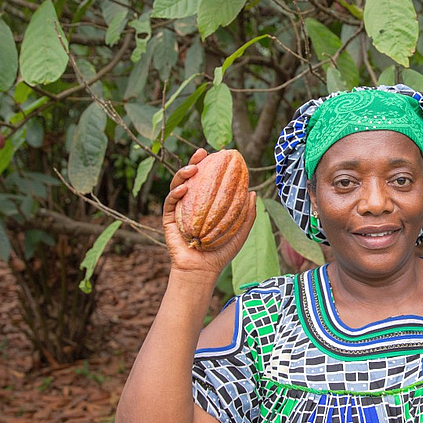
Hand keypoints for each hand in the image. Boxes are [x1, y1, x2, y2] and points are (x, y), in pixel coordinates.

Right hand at [162, 148, 256, 274]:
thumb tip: (253, 192)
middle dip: (195, 161)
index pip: (208, 180)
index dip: (212, 165)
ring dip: (182, 173)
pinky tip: (183, 188)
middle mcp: (192, 203)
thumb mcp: (240, 233)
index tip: (221, 153)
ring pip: (178, 185)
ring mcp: (179, 210)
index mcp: (207, 203)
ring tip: (192, 167)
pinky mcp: (169, 219)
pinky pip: (170, 203)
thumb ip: (247, 215)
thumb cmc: (221, 253)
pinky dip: (175, 193)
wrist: (202, 270)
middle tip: (202, 152)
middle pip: (191, 177)